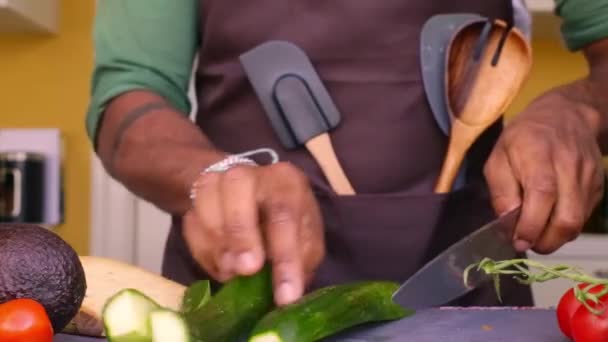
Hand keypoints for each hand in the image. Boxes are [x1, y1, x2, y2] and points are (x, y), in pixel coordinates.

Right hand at [182, 162, 324, 304]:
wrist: (247, 197)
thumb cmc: (284, 221)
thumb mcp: (304, 237)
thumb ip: (300, 258)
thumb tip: (288, 290)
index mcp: (287, 180)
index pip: (286, 213)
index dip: (286, 257)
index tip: (286, 295)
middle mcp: (252, 173)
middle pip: (239, 187)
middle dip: (241, 232)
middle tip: (248, 270)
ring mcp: (219, 179)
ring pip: (207, 196)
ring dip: (217, 241)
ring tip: (232, 273)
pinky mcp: (197, 196)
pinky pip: (191, 221)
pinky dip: (203, 249)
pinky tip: (220, 267)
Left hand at [484, 90, 604, 254]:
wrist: (567, 115)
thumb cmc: (524, 137)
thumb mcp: (498, 157)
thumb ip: (501, 190)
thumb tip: (506, 222)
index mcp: (539, 155)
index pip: (542, 196)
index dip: (530, 225)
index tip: (517, 241)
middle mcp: (569, 166)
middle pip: (566, 217)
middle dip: (545, 241)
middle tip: (527, 244)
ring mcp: (589, 177)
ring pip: (578, 222)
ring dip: (556, 238)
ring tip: (537, 236)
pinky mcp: (598, 186)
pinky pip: (584, 216)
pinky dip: (566, 227)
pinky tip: (550, 221)